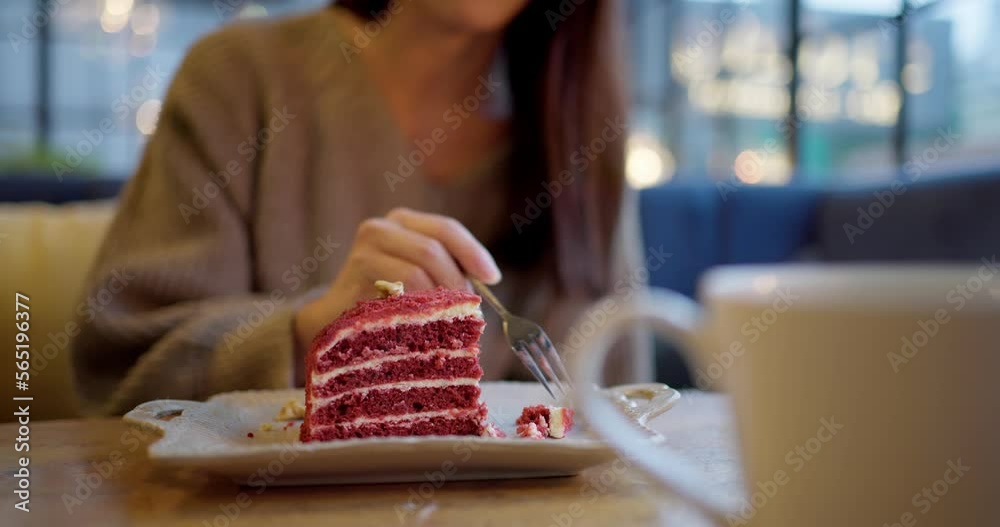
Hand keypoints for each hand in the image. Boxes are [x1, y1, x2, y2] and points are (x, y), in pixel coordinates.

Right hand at [292, 208, 500, 380]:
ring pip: (416, 271)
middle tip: (467, 311)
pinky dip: (415, 309)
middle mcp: (382, 227)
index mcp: (404, 222)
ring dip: (437, 300)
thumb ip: (447, 271)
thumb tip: (486, 285)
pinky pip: (396, 290)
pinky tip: (419, 324)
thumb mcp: (419, 277)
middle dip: (456, 283)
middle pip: (433, 250)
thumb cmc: (387, 300)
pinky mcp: (354, 273)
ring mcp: (365, 248)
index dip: (473, 252)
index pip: (446, 229)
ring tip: (443, 321)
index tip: (493, 278)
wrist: (335, 319)